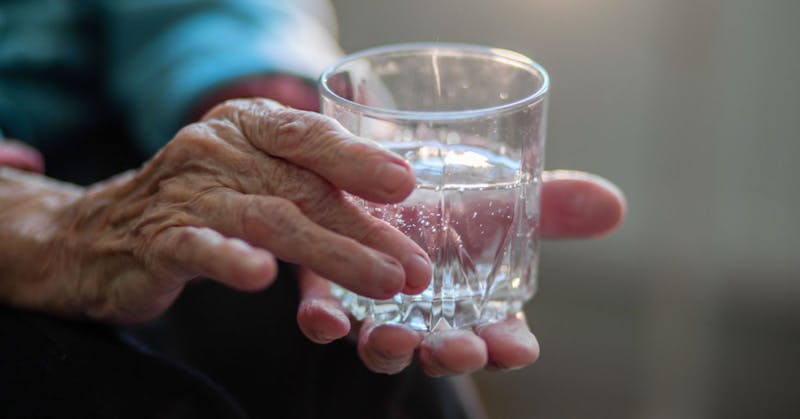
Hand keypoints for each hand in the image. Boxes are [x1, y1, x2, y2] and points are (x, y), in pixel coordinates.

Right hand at [0, 98, 431, 323]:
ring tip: (382, 282)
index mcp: (247, 126)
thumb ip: (310, 180)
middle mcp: (217, 149)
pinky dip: (232, 258)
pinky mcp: (157, 239)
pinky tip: (262, 277)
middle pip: (303, 187)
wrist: (98, 232)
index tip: (405, 186)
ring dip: (331, 253)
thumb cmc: (198, 201)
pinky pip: (198, 246)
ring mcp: (186, 192)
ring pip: (268, 218)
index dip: (358, 160)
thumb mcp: (254, 175)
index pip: (309, 135)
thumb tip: (395, 194)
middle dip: (366, 230)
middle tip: (415, 267)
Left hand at [296, 170, 625, 374]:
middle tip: (457, 348)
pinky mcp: (333, 289)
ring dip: (389, 349)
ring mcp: (378, 309)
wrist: (385, 175)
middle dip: (452, 354)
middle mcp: (429, 315)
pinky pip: (326, 314)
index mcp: (476, 301)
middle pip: (443, 348)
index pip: (502, 336)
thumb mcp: (503, 196)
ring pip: (384, 345)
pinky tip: (324, 317)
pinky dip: (324, 320)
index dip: (511, 347)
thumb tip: (614, 205)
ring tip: (392, 338)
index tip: (517, 348)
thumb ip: (553, 204)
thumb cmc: (453, 196)